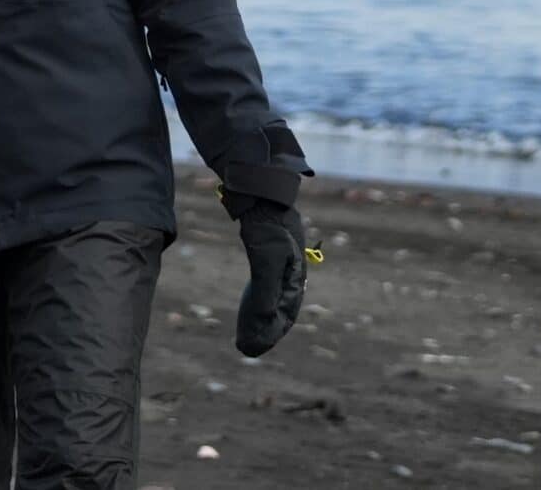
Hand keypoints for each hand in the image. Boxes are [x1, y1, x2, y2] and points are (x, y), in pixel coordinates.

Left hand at [229, 194, 308, 356]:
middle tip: (246, 349)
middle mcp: (291, 274)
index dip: (268, 334)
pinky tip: (251, 308)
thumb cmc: (267, 226)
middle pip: (279, 311)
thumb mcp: (267, 259)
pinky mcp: (269, 255)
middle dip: (265, 331)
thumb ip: (266, 291)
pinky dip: (258, 302)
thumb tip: (262, 322)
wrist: (263, 192)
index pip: (283, 315)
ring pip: (272, 300)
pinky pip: (266, 286)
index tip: (250, 349)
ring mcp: (281, 265)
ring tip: (246, 336)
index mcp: (294, 279)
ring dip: (261, 319)